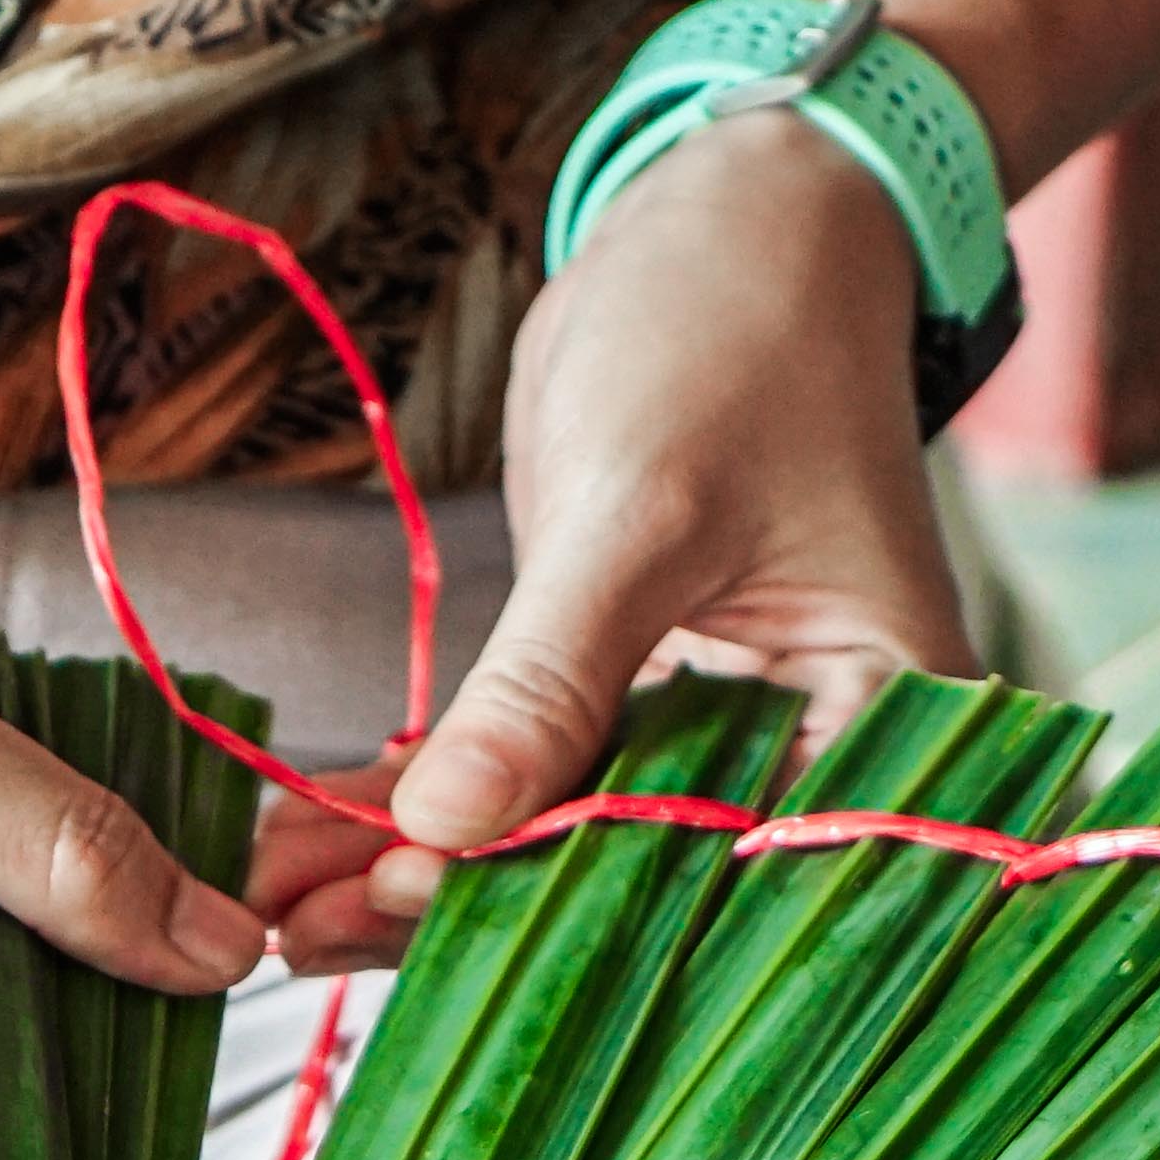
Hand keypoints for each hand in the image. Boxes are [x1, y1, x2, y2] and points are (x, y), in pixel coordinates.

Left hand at [259, 110, 978, 970]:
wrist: (739, 228)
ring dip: (424, 864)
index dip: (565, 899)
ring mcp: (719, 735)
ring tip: (275, 898)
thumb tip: (441, 831)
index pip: (723, 867)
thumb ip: (551, 678)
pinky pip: (532, 770)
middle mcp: (812, 758)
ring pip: (567, 836)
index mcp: (883, 729)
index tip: (412, 895)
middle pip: (635, 877)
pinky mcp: (635, 695)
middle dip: (467, 903)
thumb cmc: (736, 333)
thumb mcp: (643, 506)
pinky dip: (426, 797)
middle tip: (302, 931)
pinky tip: (310, 832)